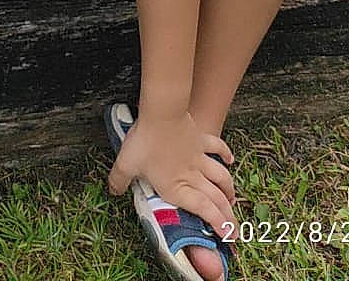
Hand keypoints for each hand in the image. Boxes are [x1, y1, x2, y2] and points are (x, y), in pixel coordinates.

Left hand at [108, 111, 236, 241]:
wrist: (162, 113)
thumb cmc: (145, 141)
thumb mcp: (125, 165)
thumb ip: (119, 181)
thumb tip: (113, 190)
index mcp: (176, 188)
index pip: (204, 211)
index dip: (219, 225)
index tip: (228, 236)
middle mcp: (192, 176)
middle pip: (217, 199)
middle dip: (229, 217)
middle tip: (235, 230)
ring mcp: (199, 157)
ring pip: (221, 177)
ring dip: (229, 190)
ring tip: (233, 199)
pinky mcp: (201, 139)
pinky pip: (217, 148)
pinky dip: (226, 154)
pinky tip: (230, 160)